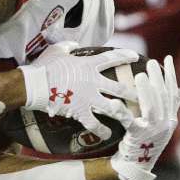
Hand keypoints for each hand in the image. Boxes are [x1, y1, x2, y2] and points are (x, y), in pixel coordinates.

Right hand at [20, 42, 138, 135]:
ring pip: (112, 108)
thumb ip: (69, 46)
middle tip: (146, 96)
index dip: (125, 56)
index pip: (111, 58)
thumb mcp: (57, 50)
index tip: (136, 56)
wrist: (34, 85)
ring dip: (124, 114)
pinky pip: (94, 124)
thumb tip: (75, 45)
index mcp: (88, 65)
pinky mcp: (80, 111)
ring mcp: (88, 98)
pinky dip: (102, 130)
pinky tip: (108, 135)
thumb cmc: (44, 66)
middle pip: (119, 88)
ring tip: (134, 119)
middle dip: (134, 93)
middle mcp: (92, 81)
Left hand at [110, 56, 179, 179]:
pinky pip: (129, 122)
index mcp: (170, 119)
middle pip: (162, 97)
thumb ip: (169, 107)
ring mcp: (152, 131)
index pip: (173, 93)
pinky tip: (114, 102)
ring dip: (146, 90)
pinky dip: (122, 111)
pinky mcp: (138, 137)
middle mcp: (165, 124)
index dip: (170, 75)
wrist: (135, 166)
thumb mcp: (161, 124)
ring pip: (151, 107)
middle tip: (150, 63)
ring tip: (140, 76)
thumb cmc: (145, 141)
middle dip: (158, 78)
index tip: (168, 58)